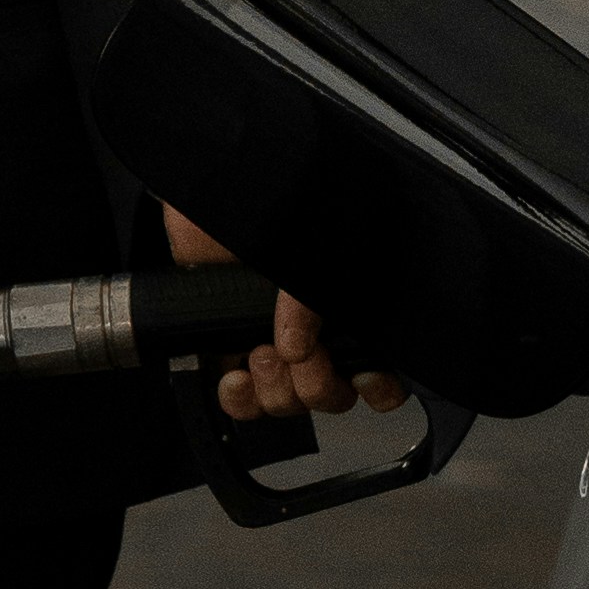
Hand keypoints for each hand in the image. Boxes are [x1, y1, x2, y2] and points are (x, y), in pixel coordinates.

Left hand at [161, 205, 403, 419]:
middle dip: (318, 386)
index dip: (379, 386)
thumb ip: (311, 296)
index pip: (379, 365)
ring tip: (260, 353)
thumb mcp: (308, 244)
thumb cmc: (270, 201)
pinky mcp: (229, 347)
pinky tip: (236, 377)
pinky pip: (242, 399)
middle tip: (301, 358)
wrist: (209, 187)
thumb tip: (296, 348)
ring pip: (289, 401)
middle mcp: (315, 328)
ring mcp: (272, 340)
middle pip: (333, 393)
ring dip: (278, 391)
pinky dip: (240, 399)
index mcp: (346, 304)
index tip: (365, 375)